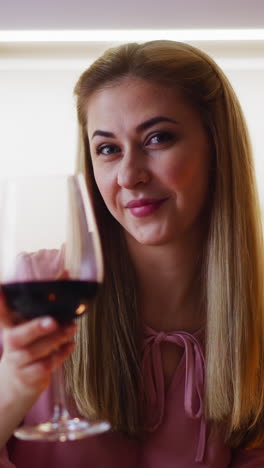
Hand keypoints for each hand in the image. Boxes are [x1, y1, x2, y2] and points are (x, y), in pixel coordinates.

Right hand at [0, 293, 75, 407]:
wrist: (16, 383)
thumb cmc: (28, 345)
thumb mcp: (30, 324)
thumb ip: (45, 303)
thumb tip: (66, 273)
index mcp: (11, 327)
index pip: (2, 313)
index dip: (0, 302)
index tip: (1, 288)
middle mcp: (12, 343)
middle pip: (18, 336)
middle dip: (36, 328)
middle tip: (53, 321)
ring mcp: (19, 362)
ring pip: (38, 351)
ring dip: (58, 339)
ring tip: (71, 328)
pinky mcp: (30, 377)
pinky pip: (47, 365)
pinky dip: (62, 354)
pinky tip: (70, 345)